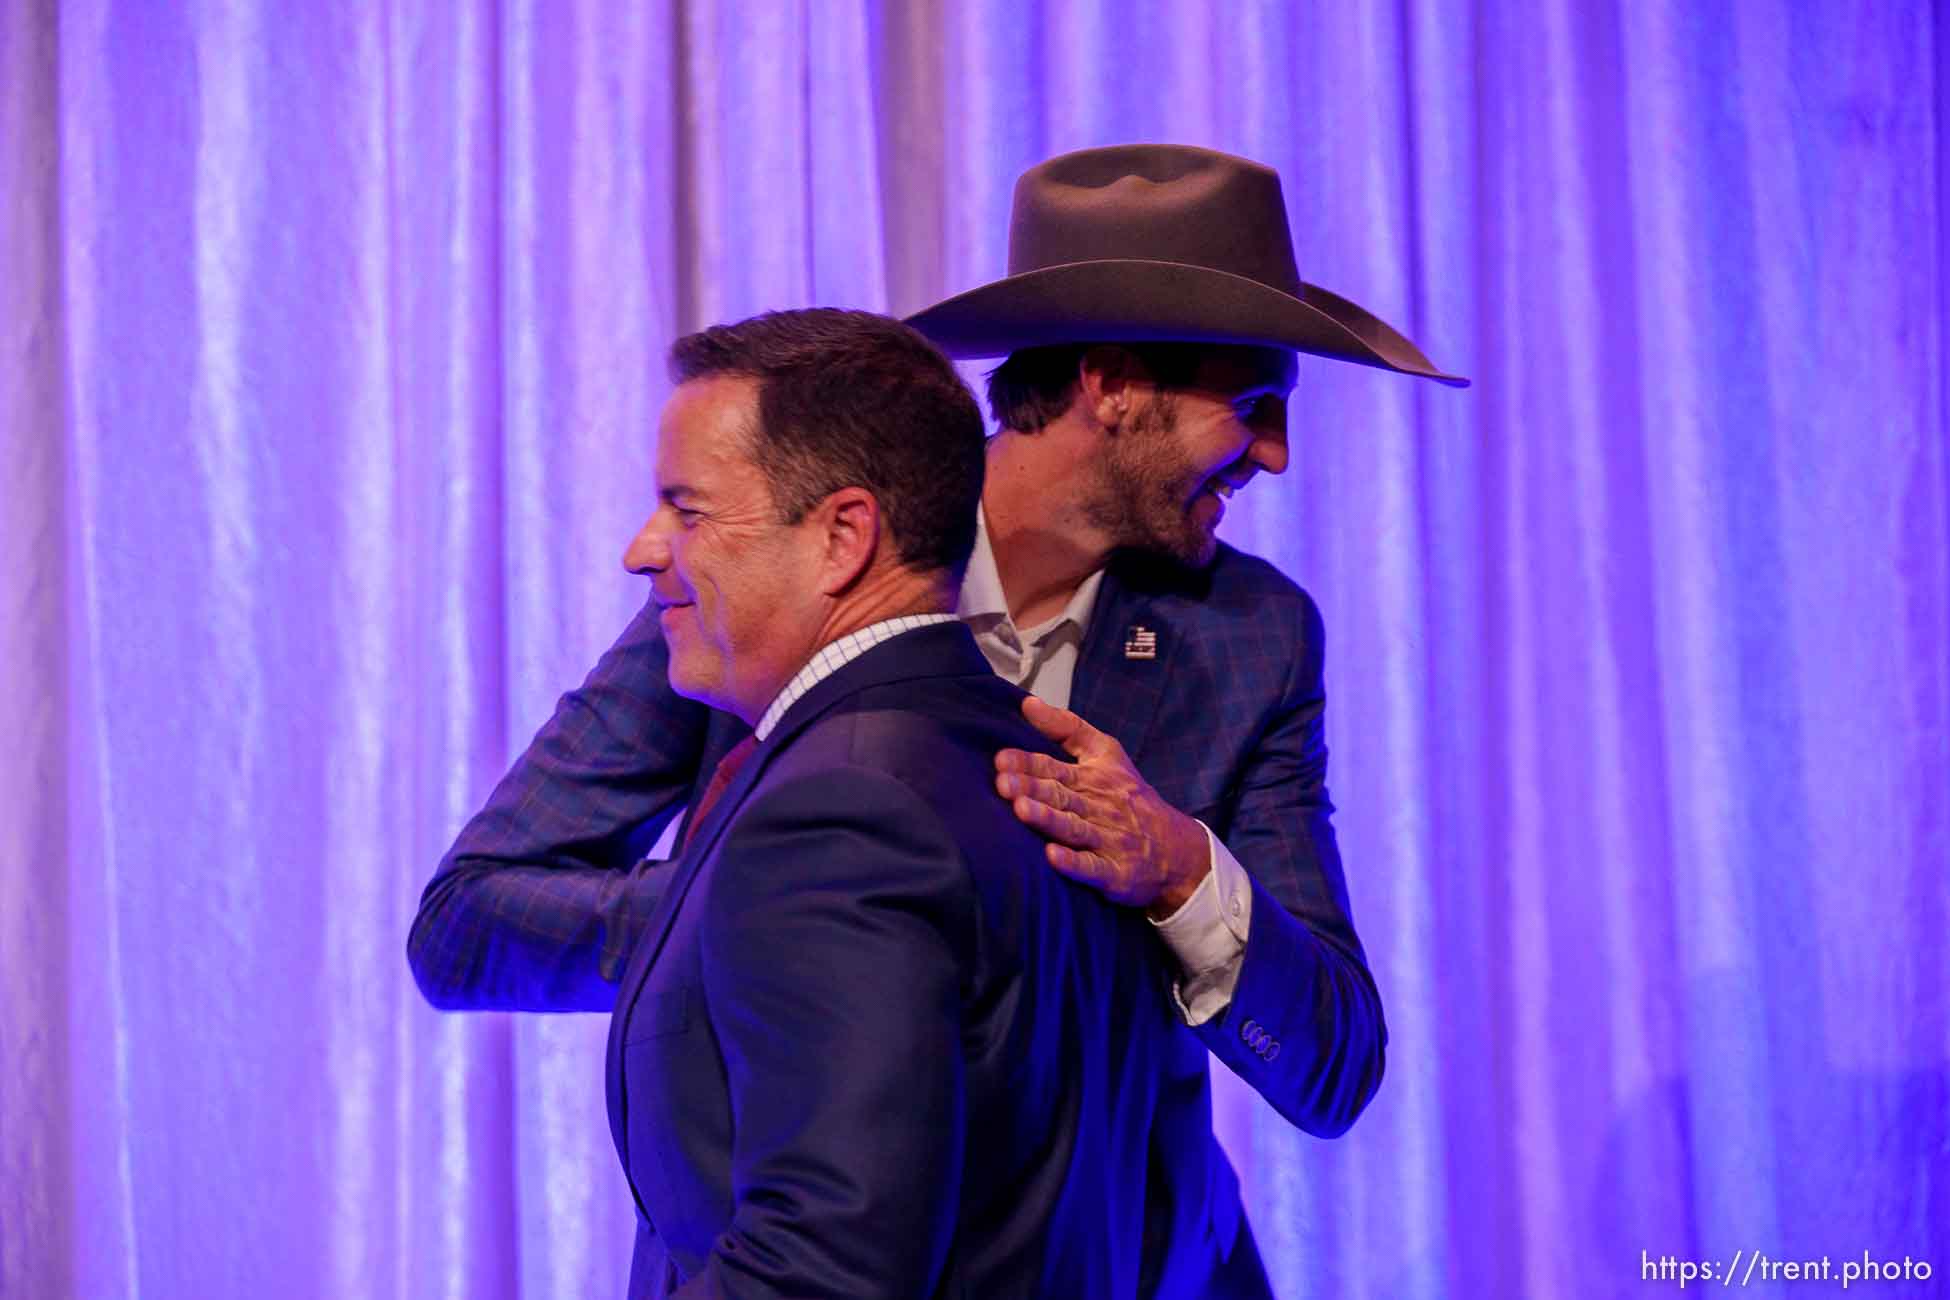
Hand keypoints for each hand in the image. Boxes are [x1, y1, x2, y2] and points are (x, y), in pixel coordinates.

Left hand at [994, 695, 1210, 917]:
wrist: (1178, 848)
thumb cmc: (1131, 798)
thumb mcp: (1106, 754)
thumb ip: (1067, 728)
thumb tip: (1027, 703)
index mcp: (1092, 778)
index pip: (1054, 768)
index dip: (1028, 764)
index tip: (1001, 760)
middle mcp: (1098, 807)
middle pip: (1061, 797)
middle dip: (1032, 789)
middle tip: (1003, 783)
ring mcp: (1108, 841)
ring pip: (1074, 828)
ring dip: (1049, 819)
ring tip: (1022, 810)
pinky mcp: (1116, 873)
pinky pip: (1094, 867)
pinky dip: (1075, 863)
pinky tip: (1053, 857)